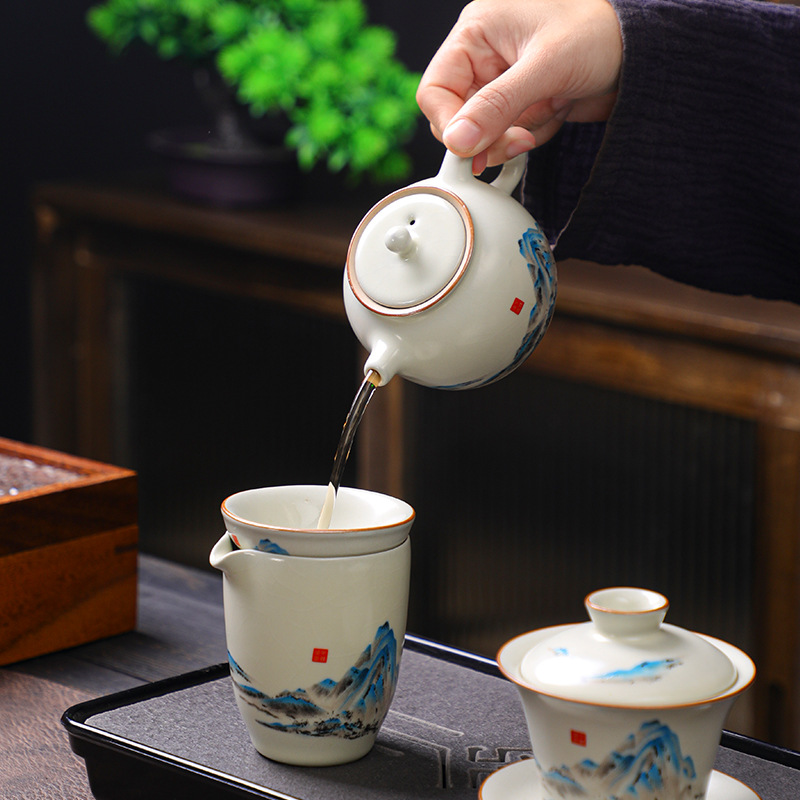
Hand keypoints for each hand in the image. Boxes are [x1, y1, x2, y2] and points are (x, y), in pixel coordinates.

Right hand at [417, 0, 622, 171]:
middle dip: (489, 134)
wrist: (643, 53)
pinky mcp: (520, 105)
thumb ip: (496, 105)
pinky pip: (508, 137)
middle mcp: (483, 58)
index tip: (473, 147)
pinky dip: (532, 135)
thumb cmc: (599, 34)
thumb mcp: (545, 67)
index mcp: (477, 33)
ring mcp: (501, 84)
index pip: (435, 91)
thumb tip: (458, 141)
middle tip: (519, 137)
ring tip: (548, 111)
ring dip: (515, 135)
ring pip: (484, 133)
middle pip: (457, 118)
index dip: (450, 124)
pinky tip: (556, 111)